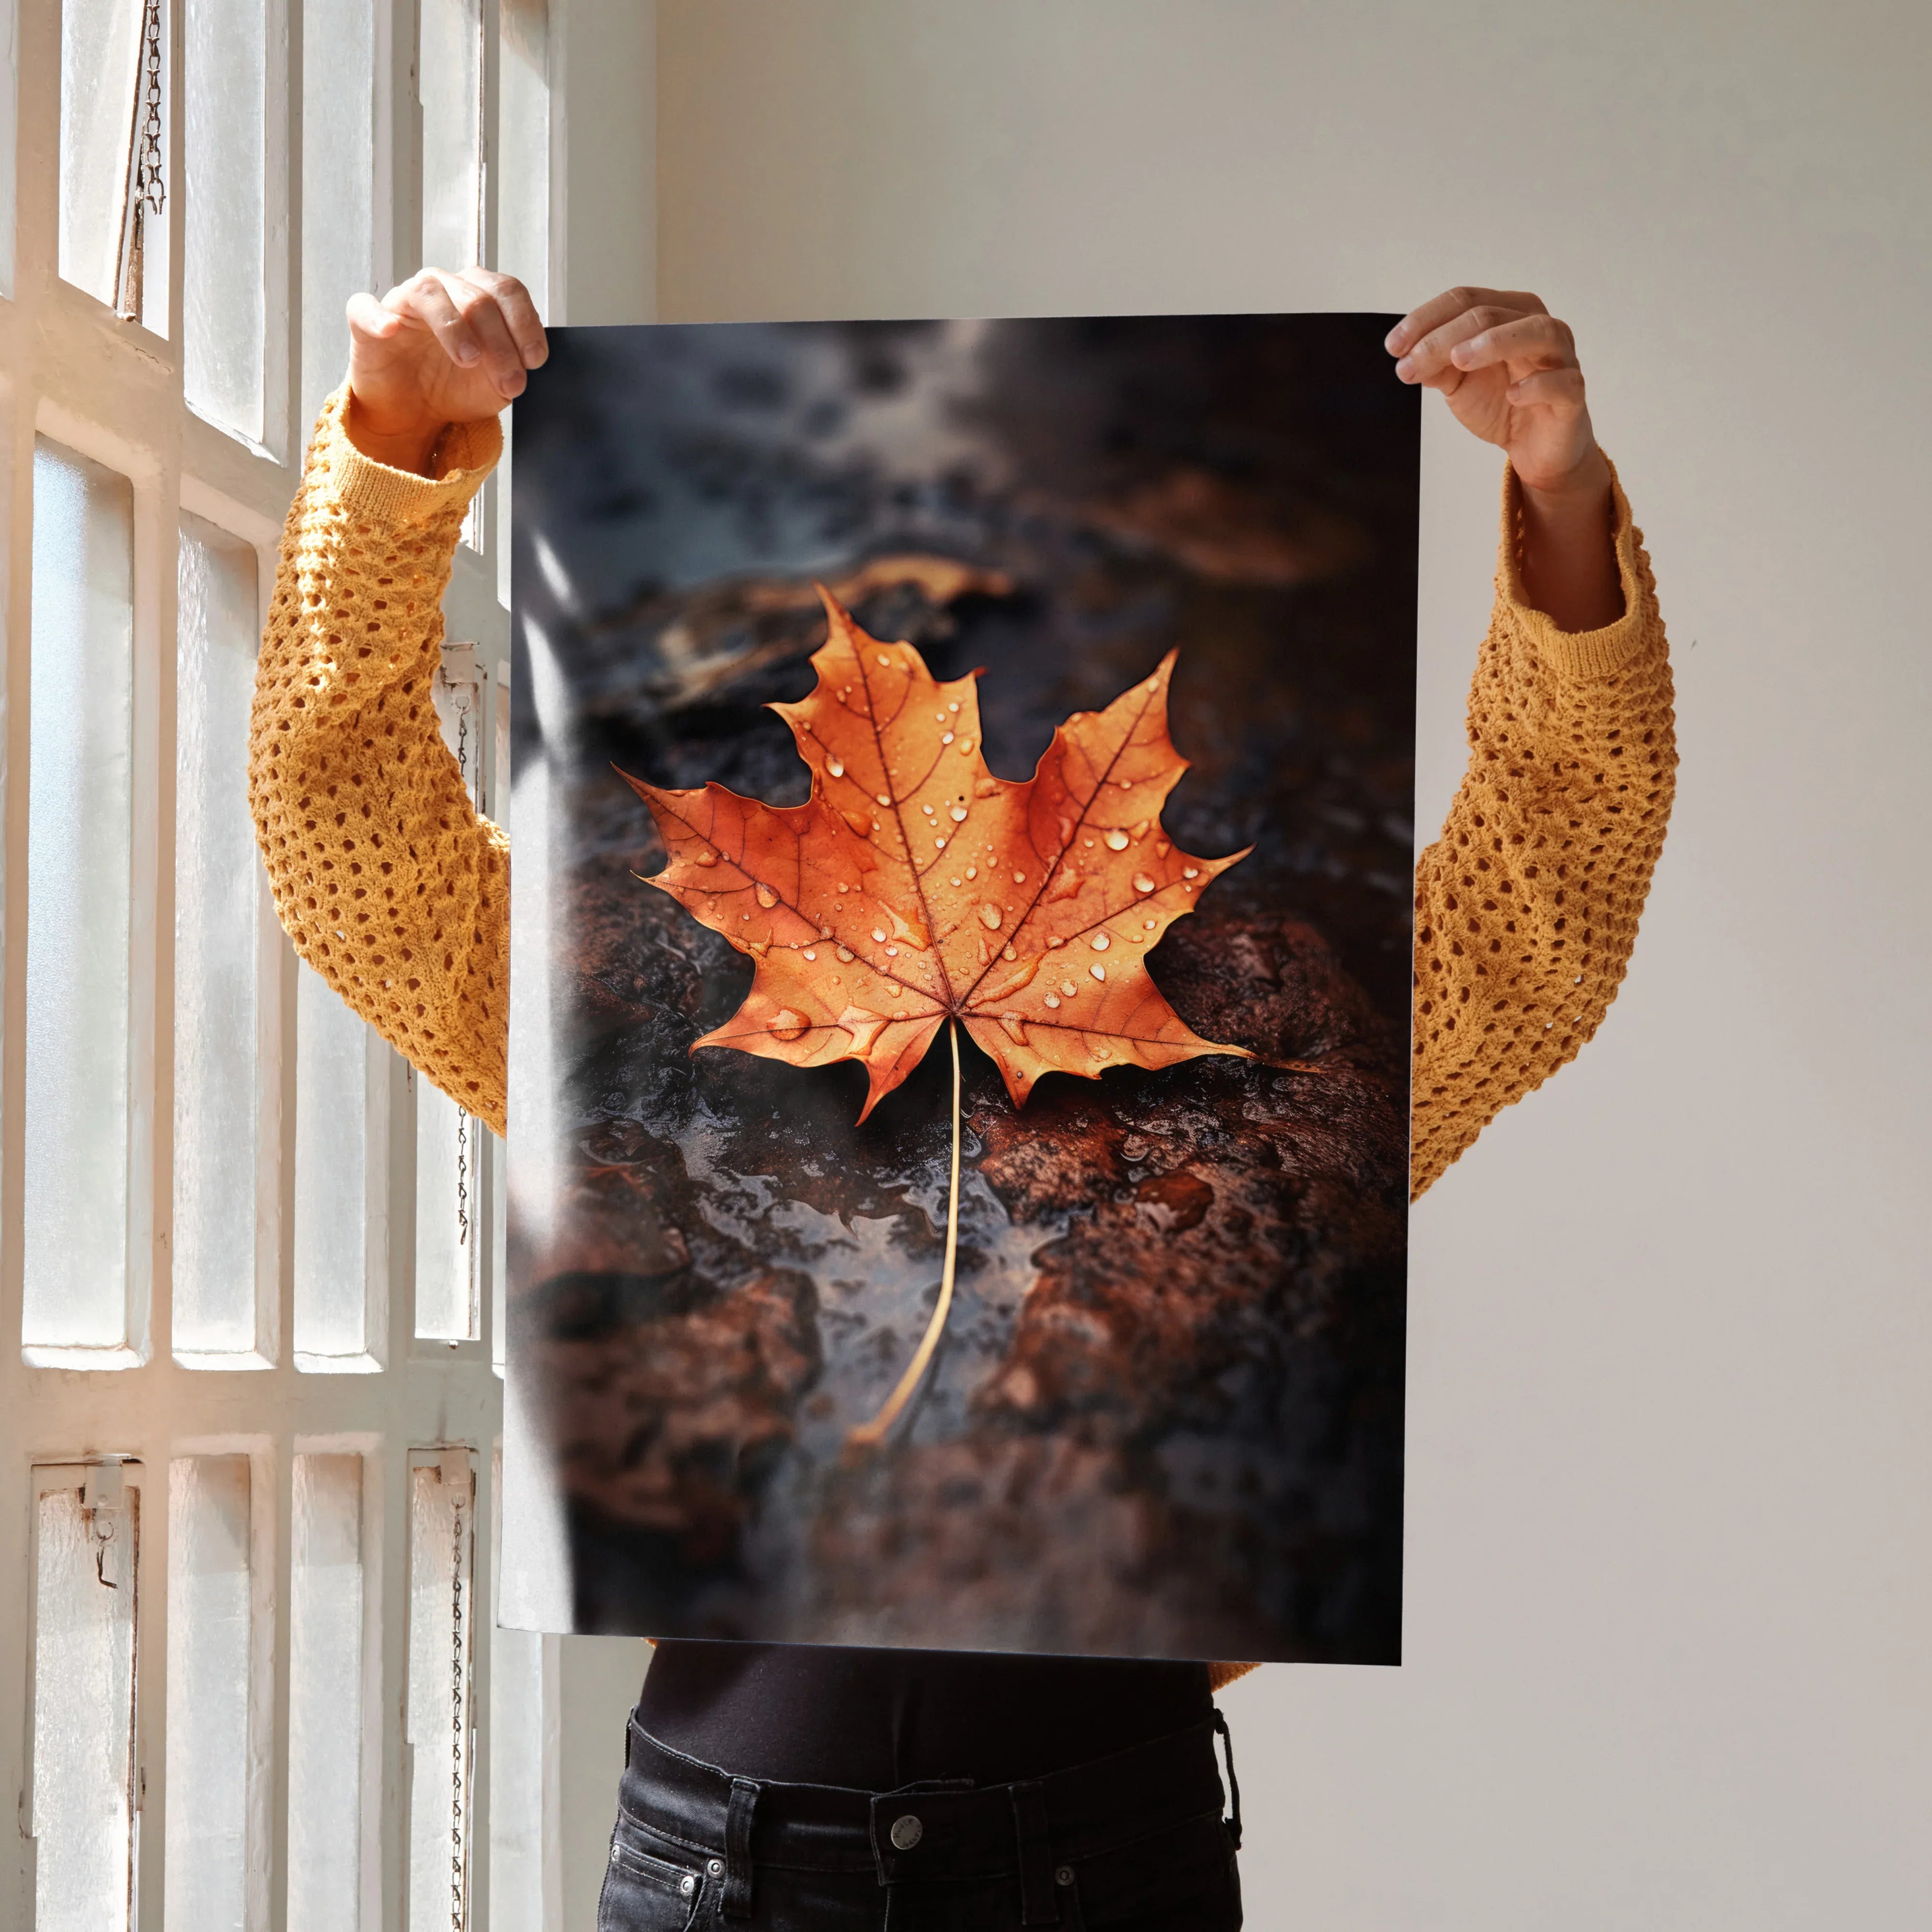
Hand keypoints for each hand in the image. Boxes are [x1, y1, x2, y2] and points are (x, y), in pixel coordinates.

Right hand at [344, 267, 546, 474]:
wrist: (414, 413)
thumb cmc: (455, 387)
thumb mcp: (496, 384)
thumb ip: (514, 367)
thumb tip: (527, 362)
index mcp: (478, 295)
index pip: (507, 291)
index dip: (525, 323)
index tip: (535, 360)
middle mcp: (443, 289)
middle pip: (477, 297)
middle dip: (500, 343)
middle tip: (509, 381)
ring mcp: (404, 301)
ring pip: (430, 293)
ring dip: (454, 327)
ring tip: (469, 360)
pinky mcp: (366, 321)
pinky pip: (366, 307)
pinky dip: (378, 316)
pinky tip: (391, 330)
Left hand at [1386, 287, 1605, 500]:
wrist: (1534, 448)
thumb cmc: (1502, 404)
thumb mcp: (1459, 384)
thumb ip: (1436, 366)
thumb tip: (1406, 355)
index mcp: (1509, 315)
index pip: (1466, 299)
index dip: (1426, 319)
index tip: (1394, 346)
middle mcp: (1538, 326)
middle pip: (1492, 313)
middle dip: (1444, 337)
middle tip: (1411, 362)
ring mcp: (1561, 357)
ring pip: (1537, 331)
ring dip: (1495, 342)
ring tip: (1458, 359)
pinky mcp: (1573, 393)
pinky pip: (1563, 381)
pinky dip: (1538, 385)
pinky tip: (1512, 394)